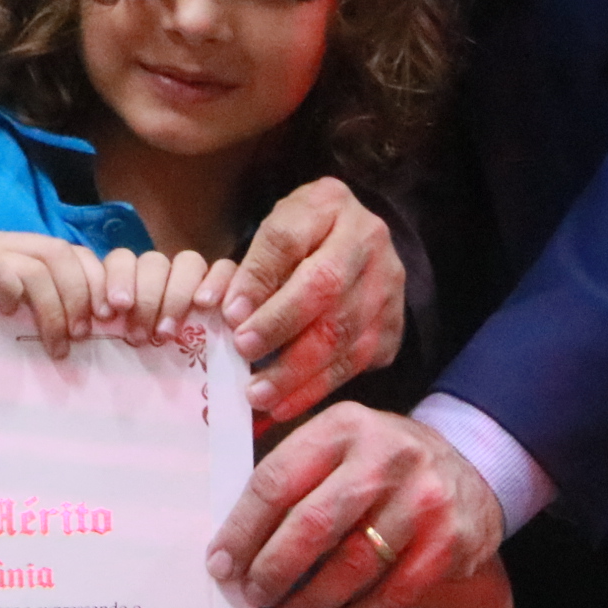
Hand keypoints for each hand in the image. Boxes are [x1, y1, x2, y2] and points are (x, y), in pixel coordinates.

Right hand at [0, 232, 229, 359]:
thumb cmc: (2, 350)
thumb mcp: (48, 332)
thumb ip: (78, 319)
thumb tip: (135, 331)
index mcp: (37, 255)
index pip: (83, 259)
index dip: (106, 289)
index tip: (118, 326)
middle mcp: (11, 246)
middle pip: (64, 255)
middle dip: (83, 298)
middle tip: (83, 339)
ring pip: (37, 263)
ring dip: (54, 306)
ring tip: (56, 342)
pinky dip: (11, 289)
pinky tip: (11, 314)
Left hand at [206, 403, 503, 607]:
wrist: (469, 465)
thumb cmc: (378, 462)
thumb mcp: (337, 442)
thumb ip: (290, 473)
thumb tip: (228, 536)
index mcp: (342, 427)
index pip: (278, 480)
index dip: (242, 528)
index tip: (220, 564)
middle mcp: (386, 456)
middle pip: (314, 523)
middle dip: (274, 568)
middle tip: (252, 596)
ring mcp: (423, 499)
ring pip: (354, 564)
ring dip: (311, 603)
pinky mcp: (452, 540)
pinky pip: (396, 591)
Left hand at [219, 177, 403, 420]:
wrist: (357, 245)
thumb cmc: (300, 240)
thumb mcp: (270, 232)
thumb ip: (246, 265)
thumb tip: (213, 304)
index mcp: (328, 204)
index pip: (288, 238)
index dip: (258, 277)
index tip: (230, 314)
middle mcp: (368, 240)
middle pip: (323, 287)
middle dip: (279, 326)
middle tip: (243, 352)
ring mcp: (388, 285)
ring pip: (343, 332)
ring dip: (296, 370)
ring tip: (258, 393)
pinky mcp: (394, 325)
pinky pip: (356, 362)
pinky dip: (317, 388)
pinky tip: (286, 403)